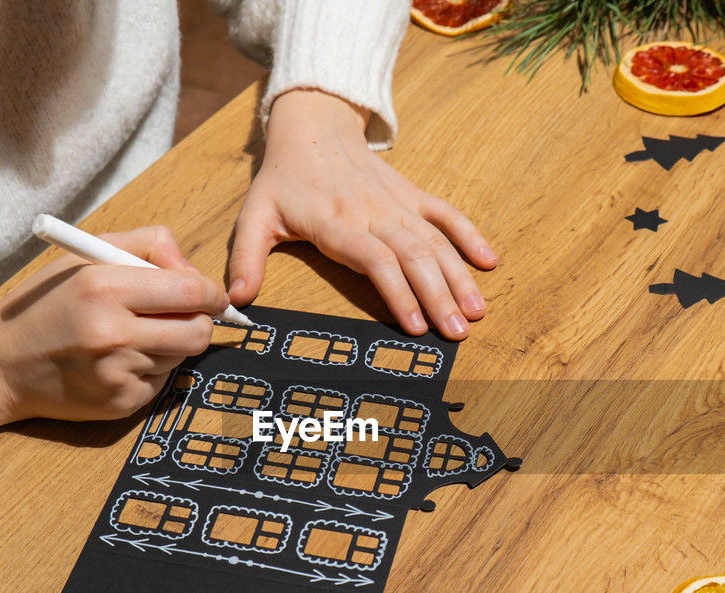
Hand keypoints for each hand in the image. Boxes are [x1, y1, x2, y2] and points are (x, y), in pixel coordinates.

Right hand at [0, 226, 227, 424]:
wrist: (0, 363)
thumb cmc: (45, 303)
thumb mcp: (85, 255)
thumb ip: (146, 246)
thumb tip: (193, 269)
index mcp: (104, 288)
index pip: (190, 292)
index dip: (212, 294)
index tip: (214, 295)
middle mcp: (114, 334)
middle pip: (198, 332)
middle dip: (200, 321)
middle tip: (182, 316)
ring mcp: (119, 373)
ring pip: (181, 356)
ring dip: (171, 344)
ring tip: (133, 335)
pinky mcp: (121, 403)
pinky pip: (161, 382)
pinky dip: (151, 369)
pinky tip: (118, 361)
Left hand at [228, 88, 497, 340]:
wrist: (313, 127)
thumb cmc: (284, 180)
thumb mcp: (255, 216)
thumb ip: (247, 258)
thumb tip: (236, 299)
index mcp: (338, 223)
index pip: (375, 261)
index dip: (398, 293)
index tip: (414, 326)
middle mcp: (374, 213)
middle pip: (414, 257)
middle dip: (439, 297)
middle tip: (456, 334)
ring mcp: (398, 203)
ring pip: (436, 242)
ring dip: (458, 278)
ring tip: (476, 312)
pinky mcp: (412, 195)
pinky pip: (447, 214)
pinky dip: (470, 236)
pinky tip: (489, 263)